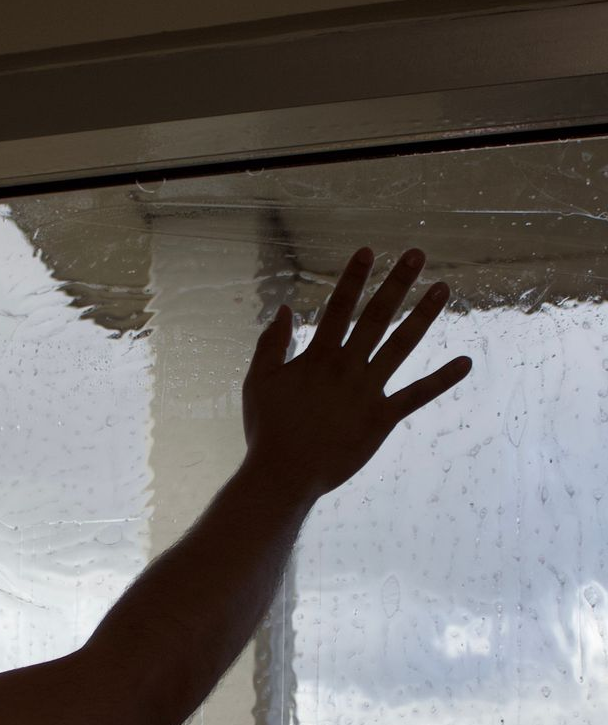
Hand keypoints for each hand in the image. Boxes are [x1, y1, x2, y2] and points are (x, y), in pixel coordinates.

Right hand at [242, 247, 470, 498]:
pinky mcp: (382, 418)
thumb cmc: (268, 429)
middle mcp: (347, 367)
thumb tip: (284, 309)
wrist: (284, 473)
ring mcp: (368, 391)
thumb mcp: (259, 382)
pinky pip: (417, 395)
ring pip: (401, 345)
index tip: (369, 251)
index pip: (339, 307)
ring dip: (423, 315)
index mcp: (318, 356)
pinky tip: (466, 362)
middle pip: (376, 317)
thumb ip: (271, 344)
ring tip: (443, 288)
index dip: (354, 278)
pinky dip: (442, 380)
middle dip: (397, 283)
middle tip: (418, 254)